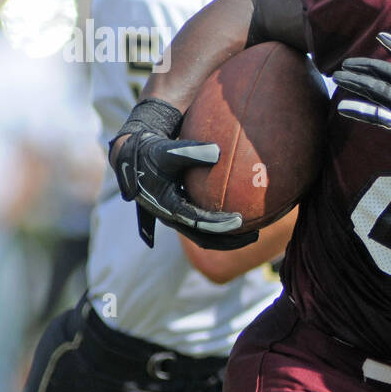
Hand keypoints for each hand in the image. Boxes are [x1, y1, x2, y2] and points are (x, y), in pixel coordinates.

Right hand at [110, 99, 255, 248]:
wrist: (134, 155)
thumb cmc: (151, 151)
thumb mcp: (168, 150)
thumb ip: (190, 151)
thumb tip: (218, 151)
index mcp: (168, 207)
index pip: (197, 221)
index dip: (218, 223)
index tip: (240, 220)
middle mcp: (172, 217)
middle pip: (204, 238)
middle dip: (229, 240)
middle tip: (255, 235)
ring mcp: (177, 216)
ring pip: (205, 235)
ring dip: (228, 237)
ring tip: (255, 232)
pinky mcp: (182, 211)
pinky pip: (204, 224)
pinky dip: (221, 225)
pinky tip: (243, 219)